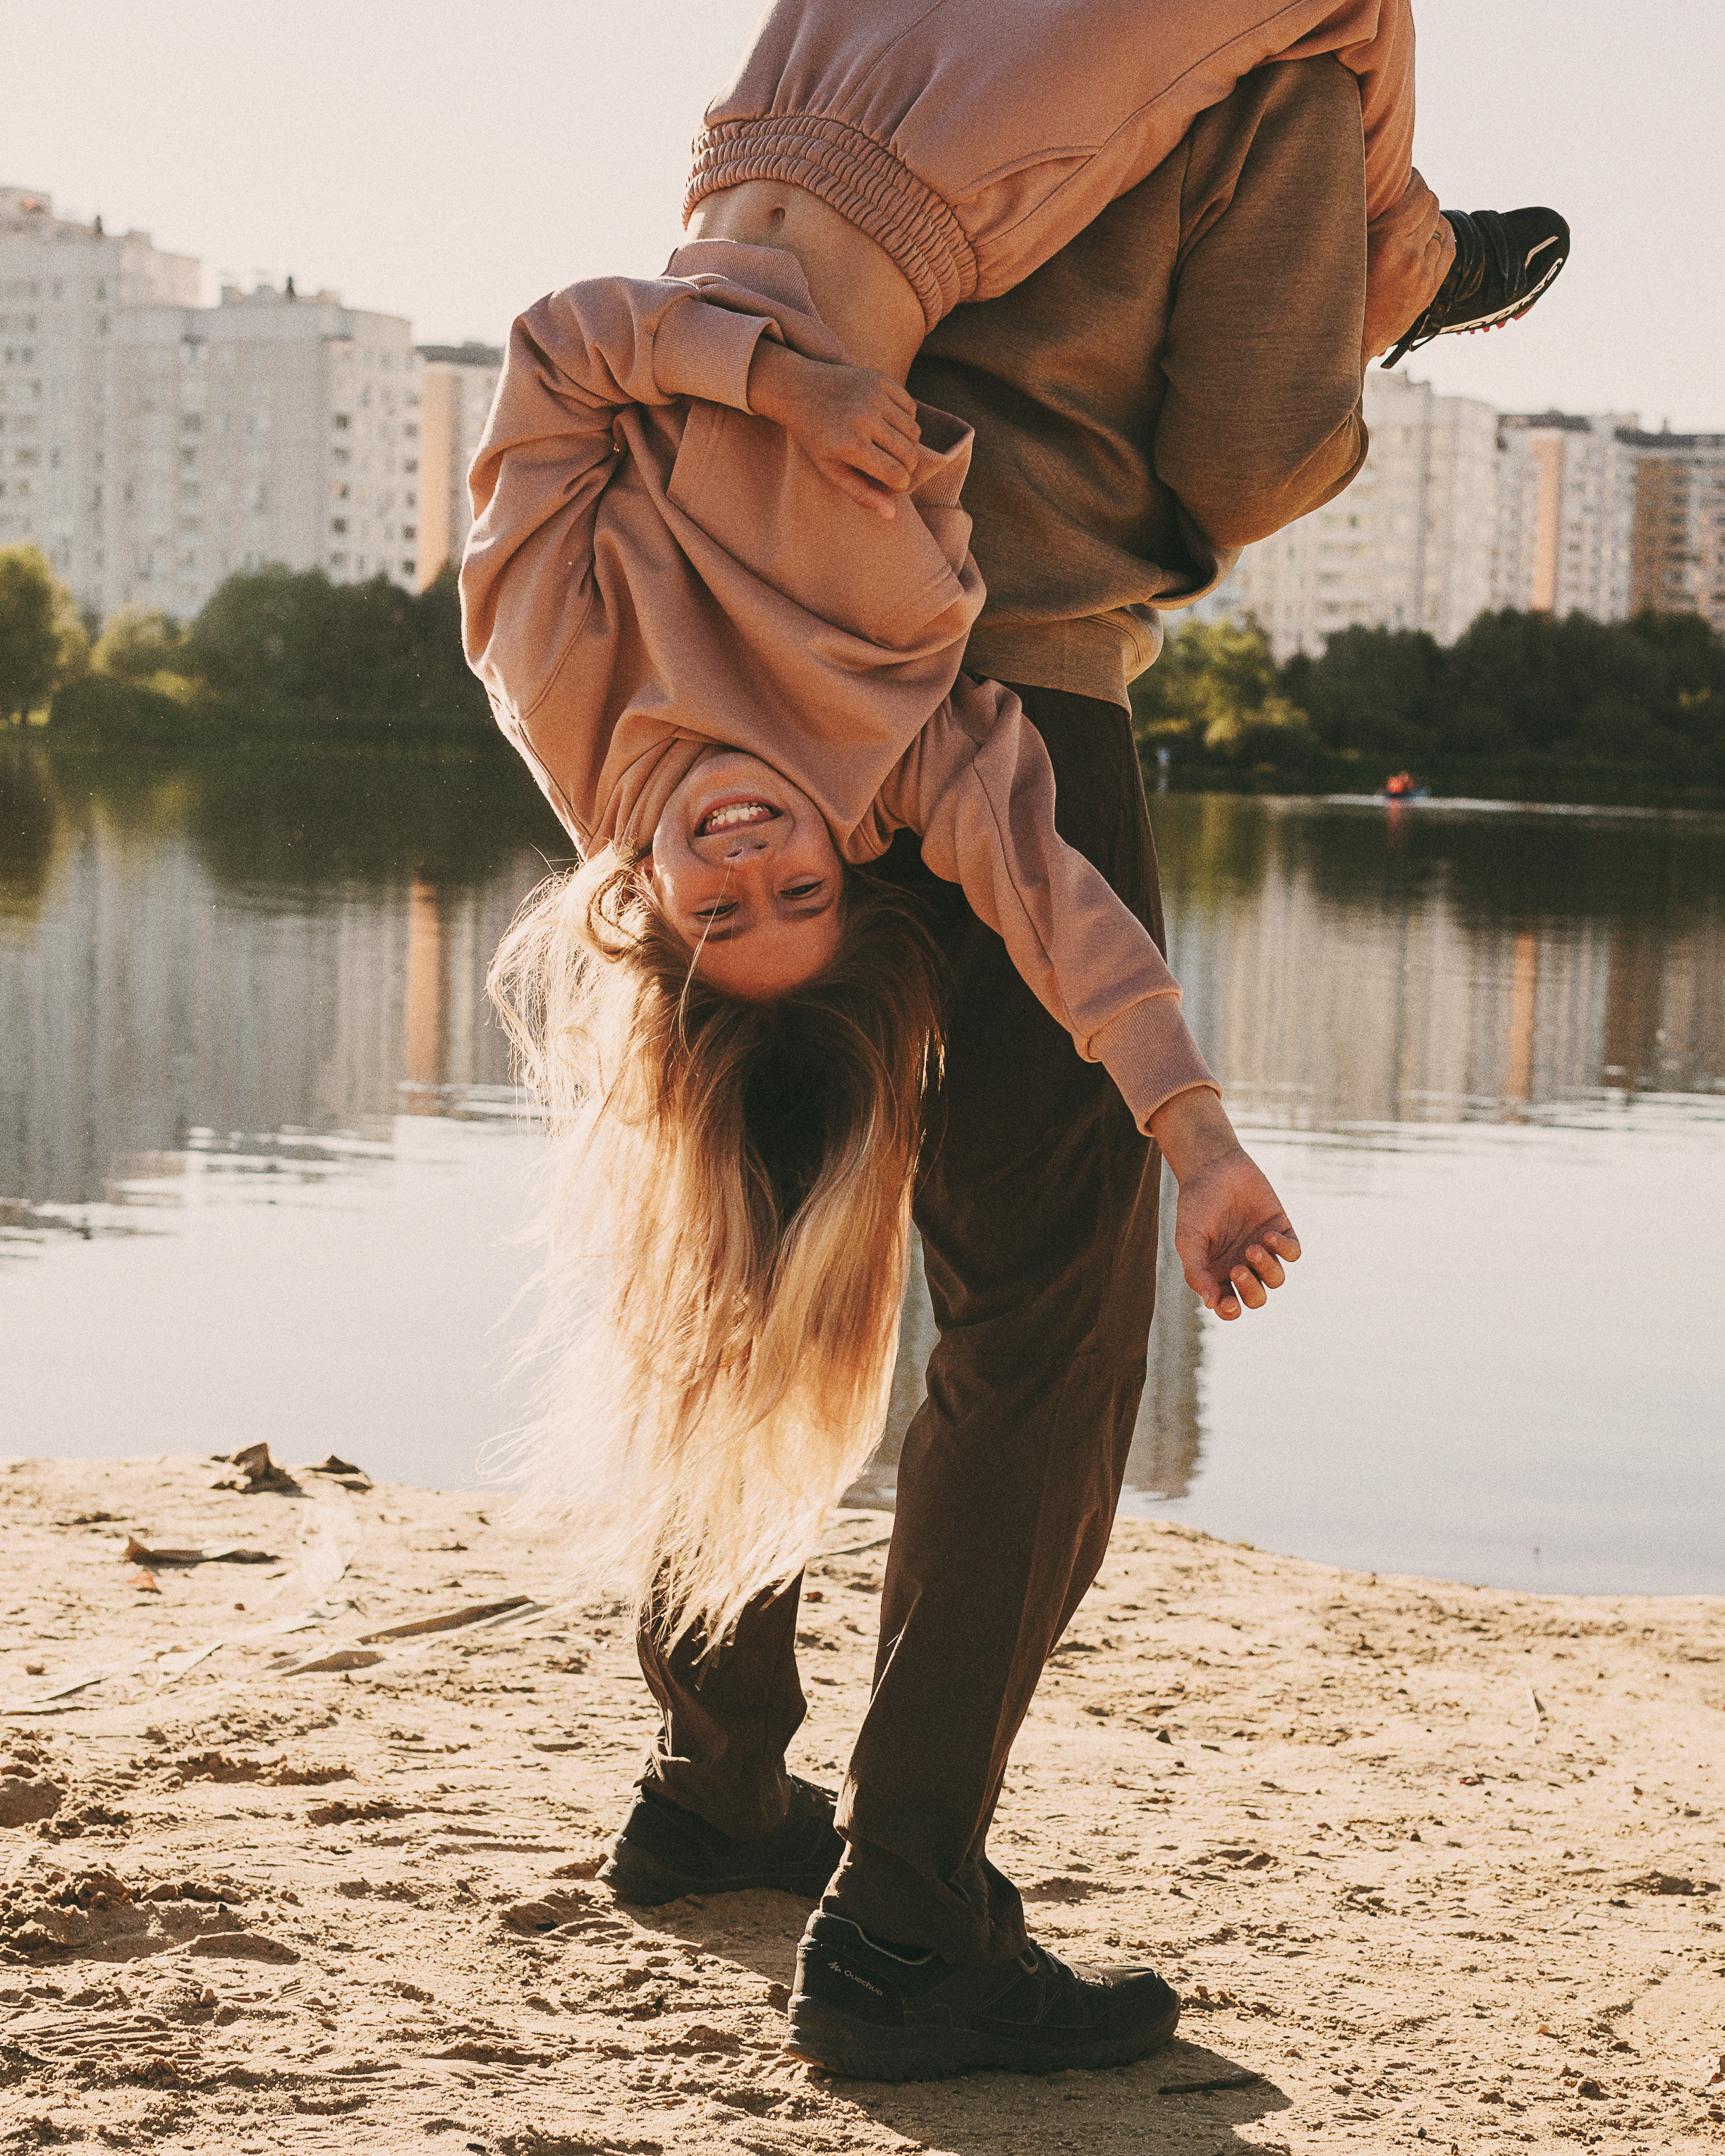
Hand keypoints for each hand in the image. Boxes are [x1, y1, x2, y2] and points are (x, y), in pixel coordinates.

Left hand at [747, 339, 920, 518]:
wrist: (798, 389)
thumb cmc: (815, 437)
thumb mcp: (830, 470)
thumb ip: (861, 493)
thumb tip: (892, 514)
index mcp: (850, 445)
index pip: (896, 474)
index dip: (900, 485)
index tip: (892, 484)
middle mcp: (865, 418)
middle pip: (909, 454)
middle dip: (907, 468)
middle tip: (893, 467)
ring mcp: (873, 395)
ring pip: (914, 432)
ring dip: (907, 444)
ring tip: (890, 446)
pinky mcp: (880, 379)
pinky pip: (911, 408)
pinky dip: (906, 419)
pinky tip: (888, 423)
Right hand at [1172, 1146, 1299, 1319]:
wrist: (1214, 1165)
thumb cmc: (1196, 1203)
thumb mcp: (1188, 1239)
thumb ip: (1197, 1272)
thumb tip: (1211, 1304)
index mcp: (1218, 1272)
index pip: (1230, 1306)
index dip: (1231, 1311)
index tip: (1228, 1300)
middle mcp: (1242, 1265)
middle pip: (1257, 1298)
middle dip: (1251, 1290)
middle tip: (1239, 1267)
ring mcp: (1263, 1249)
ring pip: (1277, 1279)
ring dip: (1267, 1269)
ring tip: (1253, 1247)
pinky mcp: (1280, 1230)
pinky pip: (1293, 1253)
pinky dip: (1285, 1250)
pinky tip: (1269, 1235)